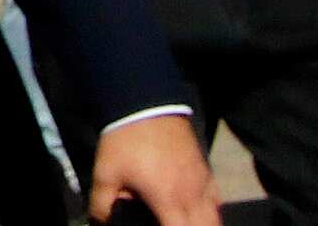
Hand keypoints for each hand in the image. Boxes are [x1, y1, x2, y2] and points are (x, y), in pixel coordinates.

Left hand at [87, 111, 219, 223]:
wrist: (145, 104)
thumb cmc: (126, 141)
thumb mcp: (106, 173)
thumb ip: (103, 204)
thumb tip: (100, 222)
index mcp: (169, 200)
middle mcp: (192, 195)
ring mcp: (203, 183)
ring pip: (214, 218)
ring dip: (203, 225)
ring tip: (183, 224)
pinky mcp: (207, 170)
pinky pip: (217, 201)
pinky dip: (210, 212)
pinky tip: (195, 213)